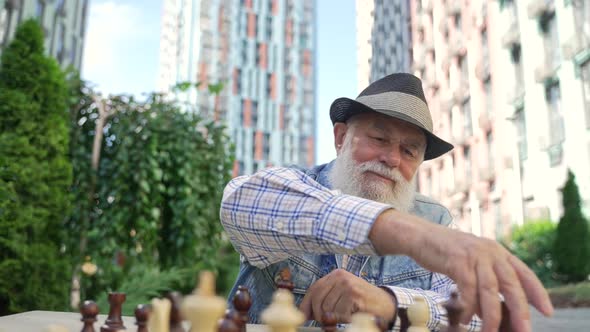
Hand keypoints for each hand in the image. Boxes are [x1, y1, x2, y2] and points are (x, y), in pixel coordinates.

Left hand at [298, 269, 395, 323]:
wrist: (387, 304)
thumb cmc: (363, 302)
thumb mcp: (342, 296)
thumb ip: (327, 300)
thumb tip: (306, 314)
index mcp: (335, 274)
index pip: (314, 289)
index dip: (307, 305)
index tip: (305, 317)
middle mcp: (340, 276)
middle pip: (318, 300)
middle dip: (319, 315)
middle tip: (328, 322)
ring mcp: (347, 284)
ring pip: (327, 309)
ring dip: (334, 319)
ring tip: (345, 317)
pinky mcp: (353, 295)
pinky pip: (339, 314)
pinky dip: (344, 320)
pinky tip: (352, 316)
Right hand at [369, 209, 553, 331]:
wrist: (421, 236)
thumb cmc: (448, 253)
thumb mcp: (474, 260)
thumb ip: (488, 278)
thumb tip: (499, 308)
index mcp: (498, 252)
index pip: (524, 273)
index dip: (537, 293)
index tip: (547, 312)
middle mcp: (490, 252)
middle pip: (511, 284)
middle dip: (520, 310)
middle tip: (524, 330)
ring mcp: (474, 255)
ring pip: (490, 290)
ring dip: (490, 315)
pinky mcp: (457, 261)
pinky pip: (467, 289)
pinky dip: (467, 307)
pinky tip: (463, 319)